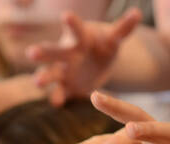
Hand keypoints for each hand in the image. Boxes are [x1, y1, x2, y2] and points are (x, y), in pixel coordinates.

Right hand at [27, 9, 142, 106]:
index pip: (74, 29)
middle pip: (53, 52)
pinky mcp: (65, 87)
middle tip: (32, 53)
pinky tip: (57, 102)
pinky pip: (60, 93)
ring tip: (37, 82)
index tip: (66, 16)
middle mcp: (67, 53)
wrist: (95, 66)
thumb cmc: (102, 47)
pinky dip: (58, 97)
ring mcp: (63, 71)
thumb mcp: (113, 40)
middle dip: (43, 53)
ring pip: (50, 73)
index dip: (71, 23)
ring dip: (44, 77)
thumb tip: (137, 13)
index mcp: (79, 38)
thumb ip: (123, 29)